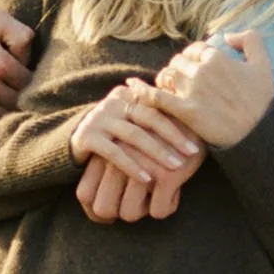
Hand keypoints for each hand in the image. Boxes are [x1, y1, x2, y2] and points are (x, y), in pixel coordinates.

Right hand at [69, 78, 202, 207]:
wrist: (75, 139)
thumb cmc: (115, 133)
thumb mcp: (134, 120)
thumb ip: (156, 116)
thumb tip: (194, 124)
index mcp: (129, 95)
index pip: (158, 106)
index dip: (179, 123)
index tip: (197, 142)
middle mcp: (113, 102)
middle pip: (149, 117)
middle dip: (173, 137)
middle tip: (192, 153)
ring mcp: (99, 118)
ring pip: (134, 135)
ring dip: (157, 152)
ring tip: (176, 167)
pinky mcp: (86, 136)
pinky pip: (114, 152)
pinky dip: (132, 166)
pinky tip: (147, 179)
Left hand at [152, 30, 273, 145]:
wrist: (257, 134)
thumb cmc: (261, 102)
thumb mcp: (264, 64)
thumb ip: (250, 40)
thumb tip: (227, 35)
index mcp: (216, 57)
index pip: (194, 50)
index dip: (194, 58)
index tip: (196, 69)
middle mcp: (201, 70)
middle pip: (178, 62)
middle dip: (179, 70)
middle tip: (182, 82)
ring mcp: (191, 90)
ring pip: (166, 76)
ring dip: (165, 81)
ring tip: (168, 89)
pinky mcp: (184, 111)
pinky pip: (157, 97)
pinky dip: (143, 92)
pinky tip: (133, 89)